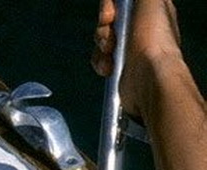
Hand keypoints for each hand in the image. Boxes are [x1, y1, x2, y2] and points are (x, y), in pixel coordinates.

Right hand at [92, 0, 183, 118]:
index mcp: (150, 9)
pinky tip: (109, 68)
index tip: (109, 16)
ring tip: (110, 55)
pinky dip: (100, 62)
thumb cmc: (155, 41)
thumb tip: (123, 0)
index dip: (109, 6)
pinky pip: (99, 59)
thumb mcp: (152, 1)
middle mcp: (140, 27)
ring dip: (100, 47)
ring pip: (101, 39)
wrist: (149, 77)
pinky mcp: (119, 67)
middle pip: (108, 19)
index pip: (122, 2)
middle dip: (103, 29)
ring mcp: (129, 48)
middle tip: (111, 39)